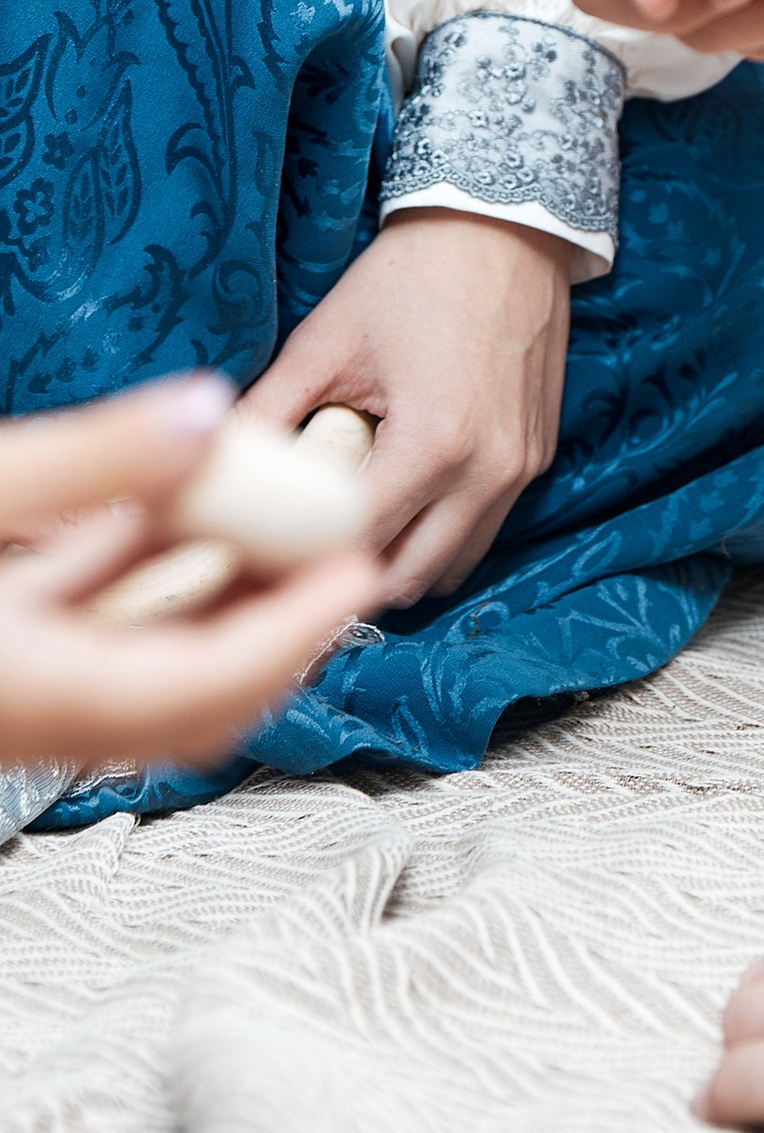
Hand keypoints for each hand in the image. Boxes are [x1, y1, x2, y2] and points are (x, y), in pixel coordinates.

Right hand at [0, 379, 381, 771]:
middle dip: (285, 632)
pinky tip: (188, 527)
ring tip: (290, 534)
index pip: (206, 682)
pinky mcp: (15, 669)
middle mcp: (49, 717)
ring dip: (230, 613)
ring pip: (162, 678)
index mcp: (43, 694)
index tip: (360, 571)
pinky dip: (166, 598)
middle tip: (344, 556)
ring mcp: (34, 700)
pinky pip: (113, 652)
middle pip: (203, 700)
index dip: (297, 628)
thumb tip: (207, 415)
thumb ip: (93, 462)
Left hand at [243, 214, 573, 607]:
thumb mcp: (325, 340)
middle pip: (409, 579)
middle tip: (300, 558)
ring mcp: (521, 468)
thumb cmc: (411, 276)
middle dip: (350, 577)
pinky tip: (402, 502)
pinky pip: (484, 527)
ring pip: (453, 565)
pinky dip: (440, 534)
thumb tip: (210, 465)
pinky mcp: (538, 456)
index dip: (304, 562)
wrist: (506, 226)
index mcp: (433, 445)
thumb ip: (268, 412)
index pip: (358, 547)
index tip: (266, 562)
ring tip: (351, 535)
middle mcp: (488, 472)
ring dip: (401, 564)